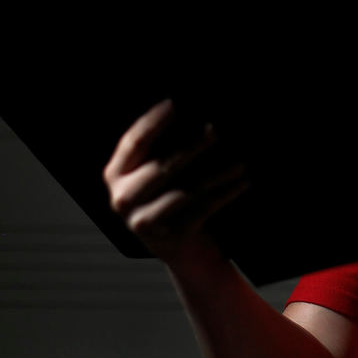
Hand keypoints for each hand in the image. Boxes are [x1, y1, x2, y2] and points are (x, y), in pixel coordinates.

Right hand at [103, 99, 248, 267]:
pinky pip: (202, 209)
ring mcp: (142, 222)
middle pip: (162, 167)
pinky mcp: (168, 238)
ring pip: (186, 191)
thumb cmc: (174, 203)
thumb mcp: (157, 177)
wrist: (187, 255)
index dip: (154, 120)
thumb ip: (161, 150)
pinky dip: (225, 194)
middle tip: (216, 130)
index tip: (175, 102)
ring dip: (218, 174)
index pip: (134, 142)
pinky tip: (242, 182)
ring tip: (240, 163)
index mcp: (115, 175)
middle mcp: (122, 199)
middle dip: (193, 146)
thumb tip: (190, 112)